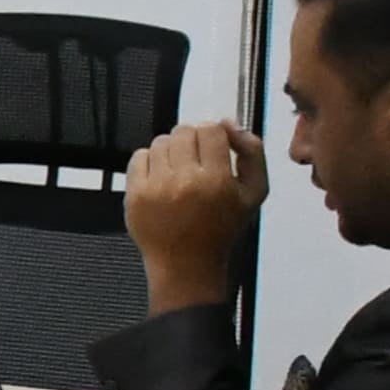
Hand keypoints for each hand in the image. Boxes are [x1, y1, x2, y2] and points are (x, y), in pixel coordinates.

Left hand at [123, 120, 266, 313]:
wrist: (186, 265)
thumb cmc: (223, 229)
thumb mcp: (254, 193)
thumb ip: (252, 153)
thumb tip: (230, 123)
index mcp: (216, 180)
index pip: (211, 130)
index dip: (215, 133)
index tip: (215, 147)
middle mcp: (184, 180)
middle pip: (184, 131)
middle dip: (193, 140)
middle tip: (197, 159)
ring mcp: (156, 187)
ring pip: (161, 142)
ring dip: (171, 150)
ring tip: (179, 170)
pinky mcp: (134, 194)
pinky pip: (139, 156)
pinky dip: (150, 161)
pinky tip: (161, 178)